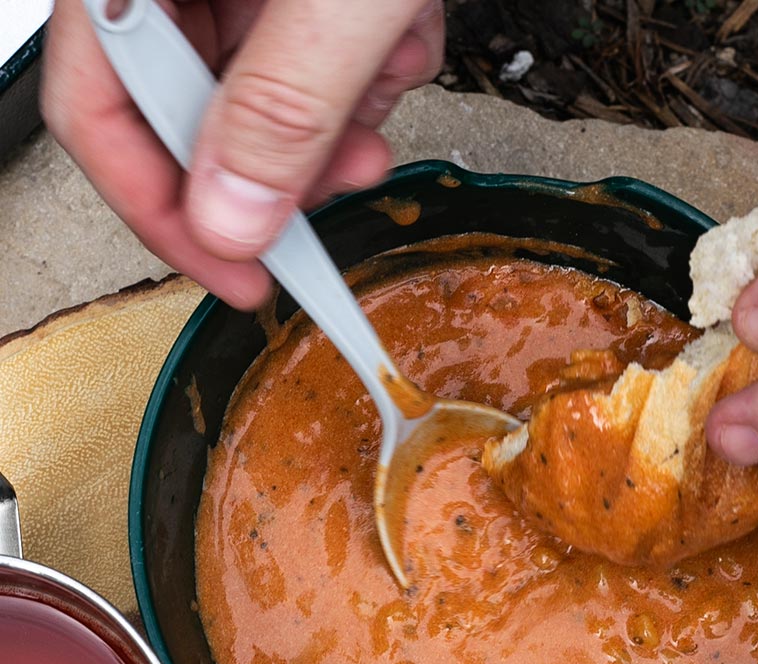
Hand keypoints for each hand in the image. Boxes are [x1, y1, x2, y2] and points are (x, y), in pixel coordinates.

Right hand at [42, 0, 443, 308]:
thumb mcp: (336, 0)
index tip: (239, 279)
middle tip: (341, 177)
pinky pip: (315, 65)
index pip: (98, 117)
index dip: (166, 217)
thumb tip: (234, 220)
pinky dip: (367, 70)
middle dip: (287, 163)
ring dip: (340, 118)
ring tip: (384, 75)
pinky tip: (397, 37)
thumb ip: (279, 106)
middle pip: (188, 121)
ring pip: (266, 102)